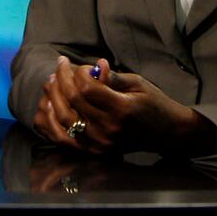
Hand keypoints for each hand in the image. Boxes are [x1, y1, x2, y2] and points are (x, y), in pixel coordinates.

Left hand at [36, 57, 216, 155]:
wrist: (166, 133)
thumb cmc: (154, 103)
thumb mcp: (138, 83)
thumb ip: (113, 77)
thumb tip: (96, 64)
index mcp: (122, 109)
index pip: (87, 88)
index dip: (79, 73)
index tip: (81, 65)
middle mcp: (109, 129)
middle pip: (73, 101)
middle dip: (61, 79)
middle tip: (59, 66)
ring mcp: (100, 143)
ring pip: (63, 119)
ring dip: (53, 97)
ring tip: (52, 82)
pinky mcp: (95, 151)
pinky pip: (64, 139)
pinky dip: (52, 122)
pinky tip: (49, 106)